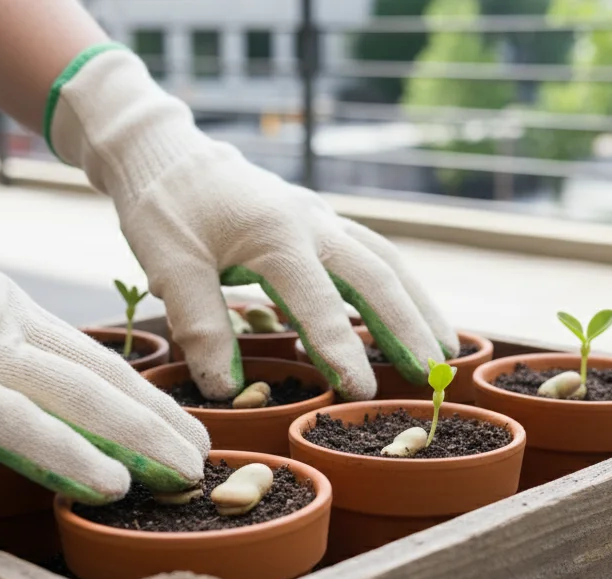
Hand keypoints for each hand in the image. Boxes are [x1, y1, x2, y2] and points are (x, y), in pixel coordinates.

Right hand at [0, 232, 208, 503]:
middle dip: (157, 420)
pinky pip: (11, 427)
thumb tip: (27, 385)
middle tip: (202, 457)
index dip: (144, 394)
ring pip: (71, 399)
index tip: (185, 423)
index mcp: (4, 305)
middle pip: (98, 377)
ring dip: (133, 441)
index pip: (93, 356)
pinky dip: (67, 456)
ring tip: (178, 473)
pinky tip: (107, 481)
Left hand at [49, 46, 458, 400]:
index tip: (363, 392)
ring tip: (446, 351)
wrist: (168, 153)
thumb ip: (199, 325)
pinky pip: (373, 253)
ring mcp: (321, 218)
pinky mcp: (319, 221)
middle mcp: (311, 223)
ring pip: (386, 261)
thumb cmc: (164, 208)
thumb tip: (224, 387)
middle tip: (434, 373)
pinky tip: (412, 315)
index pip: (319, 303)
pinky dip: (399, 286)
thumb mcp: (169, 266)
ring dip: (418, 305)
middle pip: (377, 275)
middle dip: (408, 326)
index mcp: (276, 235)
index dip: (342, 351)